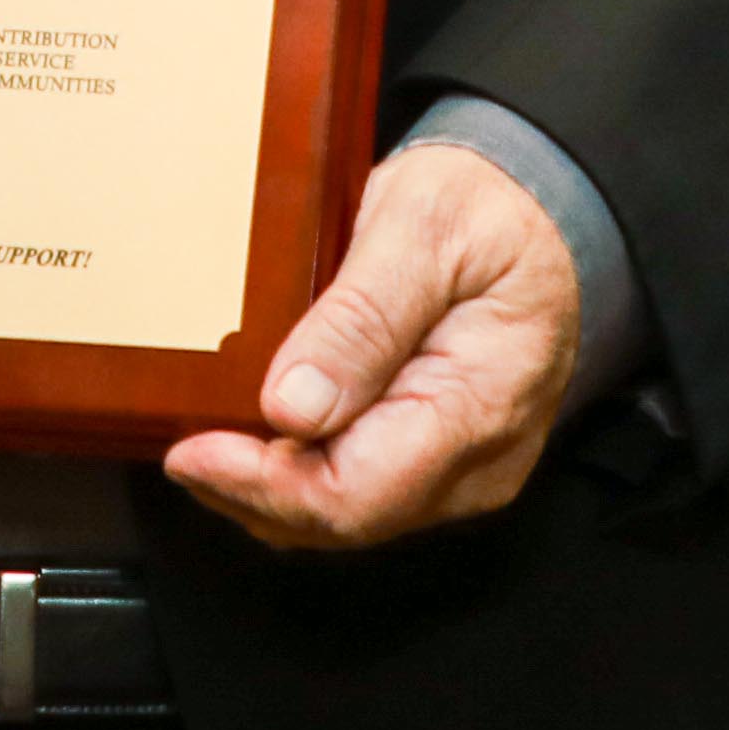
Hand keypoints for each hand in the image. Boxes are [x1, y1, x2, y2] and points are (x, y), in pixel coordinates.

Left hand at [159, 138, 585, 547]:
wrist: (545, 214)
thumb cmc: (493, 210)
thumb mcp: (424, 227)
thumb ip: (363, 318)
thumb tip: (293, 406)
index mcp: (481, 406)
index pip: (357, 494)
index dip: (262, 485)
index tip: (193, 449)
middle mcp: (477, 462)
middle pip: (340, 518)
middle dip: (251, 490)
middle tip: (183, 440)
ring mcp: (460, 470)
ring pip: (340, 515)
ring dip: (266, 487)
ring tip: (206, 434)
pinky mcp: (438, 461)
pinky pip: (356, 489)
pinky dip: (296, 472)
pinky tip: (255, 434)